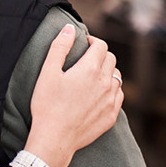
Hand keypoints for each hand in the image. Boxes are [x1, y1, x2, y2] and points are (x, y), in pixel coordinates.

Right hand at [24, 24, 122, 166]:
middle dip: (100, 55)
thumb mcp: (47, 73)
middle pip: (111, 59)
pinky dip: (111, 90)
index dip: (93, 41)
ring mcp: (111, 100)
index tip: (85, 43)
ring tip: (93, 76)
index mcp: (89, 69)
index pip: (101, 46)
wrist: (54, 138)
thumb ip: (59, 47)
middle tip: (87, 59)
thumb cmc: (47, 105)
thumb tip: (69, 28)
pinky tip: (99, 94)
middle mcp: (105, 83)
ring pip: (117, 77)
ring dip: (107, 72)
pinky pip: (119, 95)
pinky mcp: (111, 115)